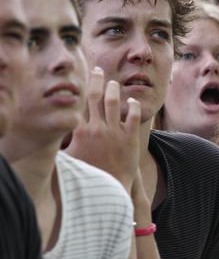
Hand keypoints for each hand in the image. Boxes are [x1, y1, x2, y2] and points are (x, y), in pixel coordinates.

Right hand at [65, 67, 140, 191]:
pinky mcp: (130, 138)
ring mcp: (114, 132)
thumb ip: (59, 148)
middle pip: (95, 97)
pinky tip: (132, 102)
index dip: (78, 91)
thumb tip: (46, 143)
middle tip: (98, 70)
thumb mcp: (69, 160)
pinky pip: (133, 117)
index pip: (78, 104)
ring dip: (114, 90)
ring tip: (114, 82)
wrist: (109, 188)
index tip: (79, 82)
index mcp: (80, 131)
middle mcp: (97, 128)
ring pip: (114, 103)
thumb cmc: (88, 176)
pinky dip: (133, 107)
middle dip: (96, 80)